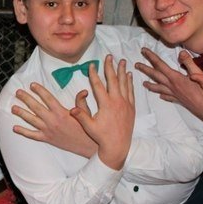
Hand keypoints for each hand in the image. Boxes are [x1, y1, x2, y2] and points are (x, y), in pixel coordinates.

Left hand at [11, 83, 96, 156]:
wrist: (86, 145)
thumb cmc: (86, 128)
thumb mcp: (85, 112)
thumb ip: (81, 100)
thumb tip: (83, 91)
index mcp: (61, 112)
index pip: (47, 98)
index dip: (39, 90)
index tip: (32, 85)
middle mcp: (52, 120)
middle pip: (36, 107)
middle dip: (26, 99)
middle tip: (18, 92)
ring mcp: (48, 130)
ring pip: (31, 120)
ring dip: (21, 113)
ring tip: (13, 108)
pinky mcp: (47, 138)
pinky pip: (32, 135)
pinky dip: (23, 132)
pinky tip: (15, 128)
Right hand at [70, 55, 134, 169]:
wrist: (118, 146)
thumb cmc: (102, 137)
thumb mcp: (89, 126)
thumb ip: (81, 116)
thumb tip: (71, 109)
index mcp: (106, 104)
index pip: (98, 85)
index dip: (94, 74)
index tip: (91, 65)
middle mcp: (117, 102)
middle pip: (113, 80)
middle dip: (110, 67)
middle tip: (109, 56)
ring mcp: (126, 104)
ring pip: (124, 84)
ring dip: (122, 71)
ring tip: (122, 61)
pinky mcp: (131, 108)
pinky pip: (131, 92)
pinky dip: (130, 82)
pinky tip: (129, 76)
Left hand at [135, 47, 202, 122]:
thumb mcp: (199, 74)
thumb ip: (189, 63)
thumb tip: (181, 53)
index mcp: (175, 78)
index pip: (160, 65)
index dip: (151, 57)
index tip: (143, 51)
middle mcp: (172, 86)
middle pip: (155, 76)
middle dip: (145, 69)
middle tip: (136, 64)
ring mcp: (174, 94)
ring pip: (158, 88)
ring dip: (150, 84)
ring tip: (143, 83)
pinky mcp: (179, 100)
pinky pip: (167, 97)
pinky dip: (162, 95)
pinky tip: (161, 96)